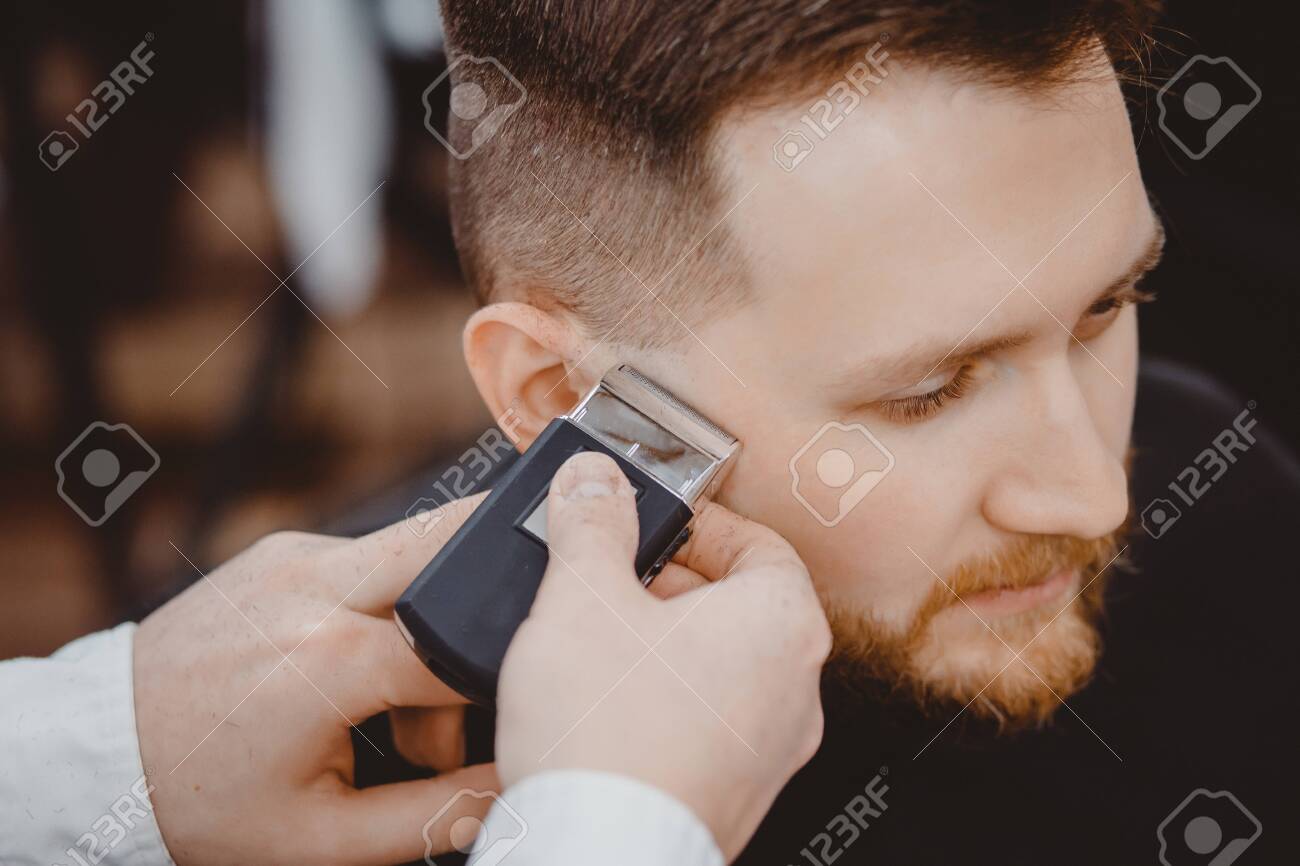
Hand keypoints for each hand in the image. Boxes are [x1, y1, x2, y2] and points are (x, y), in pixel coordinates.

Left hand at [134, 497, 495, 865]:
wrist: (99, 750)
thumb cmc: (204, 799)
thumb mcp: (324, 837)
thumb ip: (436, 814)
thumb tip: (516, 785)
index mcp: (329, 658)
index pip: (464, 649)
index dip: (482, 701)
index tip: (451, 744)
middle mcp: (315, 583)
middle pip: (457, 533)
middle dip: (484, 598)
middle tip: (460, 668)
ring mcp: (297, 553)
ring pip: (420, 548)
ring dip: (429, 611)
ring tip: (381, 686)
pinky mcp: (285, 546)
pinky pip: (373, 557)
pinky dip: (386, 603)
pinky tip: (345, 656)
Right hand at [495, 452, 831, 859]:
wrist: (599, 856)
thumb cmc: (607, 738)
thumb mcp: (582, 598)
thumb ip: (591, 525)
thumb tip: (594, 482)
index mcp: (782, 625)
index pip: (760, 543)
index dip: (700, 524)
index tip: (652, 522)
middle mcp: (796, 690)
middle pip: (742, 605)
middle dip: (670, 584)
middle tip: (609, 577)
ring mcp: (771, 751)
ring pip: (725, 668)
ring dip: (666, 644)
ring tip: (600, 641)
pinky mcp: (736, 795)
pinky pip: (710, 725)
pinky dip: (668, 703)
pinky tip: (609, 707)